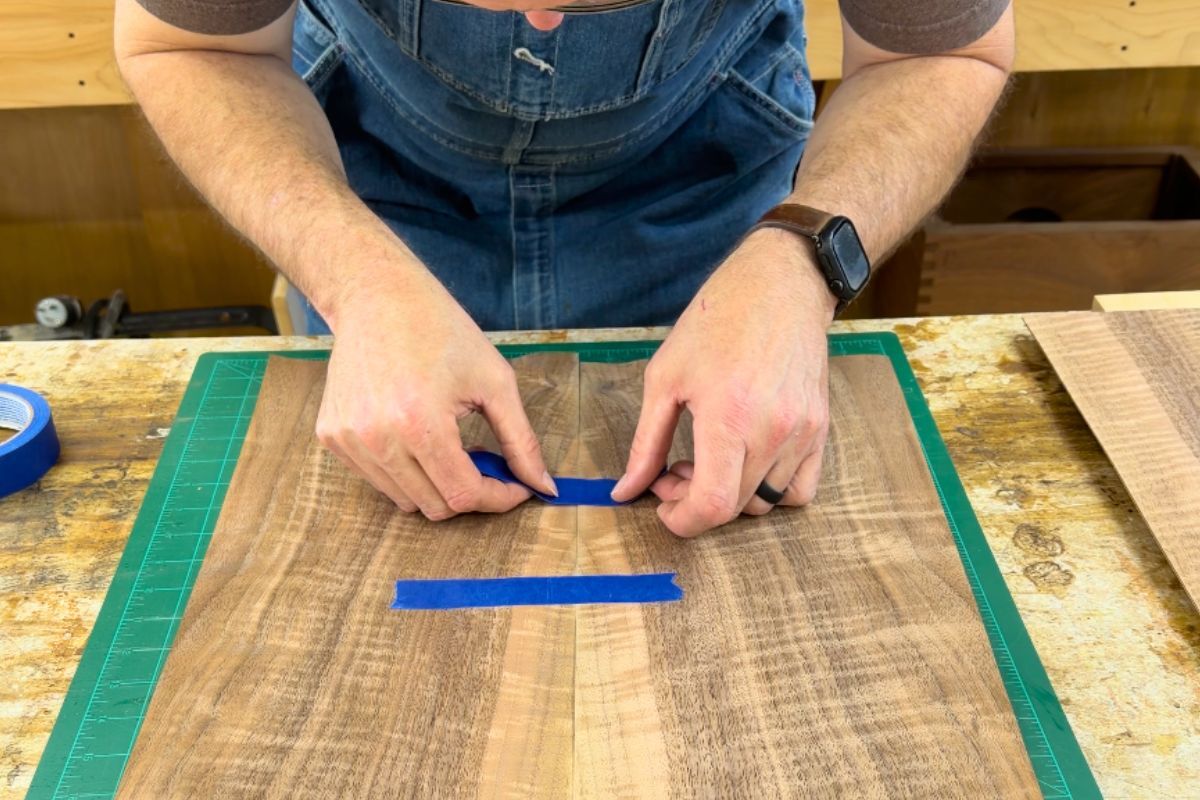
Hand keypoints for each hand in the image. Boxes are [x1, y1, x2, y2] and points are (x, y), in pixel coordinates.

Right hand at [314, 265, 556, 518]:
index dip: (498, 498)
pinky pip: (377, 478)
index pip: (464, 495)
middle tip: (484, 459)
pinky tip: (414, 432)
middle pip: (435, 506)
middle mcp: (377, 438)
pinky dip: (404, 470)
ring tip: (448, 442)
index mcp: (420, 423)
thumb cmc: (442, 331)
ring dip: (435, 483)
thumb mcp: (495, 381)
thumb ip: (521, 441)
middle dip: (469, 492)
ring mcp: (348, 439)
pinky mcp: (332, 436)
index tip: (515, 488)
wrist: (377, 296)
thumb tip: (544, 487)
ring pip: (405, 499)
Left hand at [611, 228, 835, 535]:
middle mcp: (772, 431)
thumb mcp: (664, 378)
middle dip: (696, 504)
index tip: (662, 508)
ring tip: (708, 461)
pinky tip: (746, 463)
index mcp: (729, 417)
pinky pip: (800, 490)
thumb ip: (646, 443)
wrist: (779, 285)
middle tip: (674, 473)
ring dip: (731, 498)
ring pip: (766, 503)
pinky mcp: (820, 429)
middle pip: (735, 508)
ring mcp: (802, 432)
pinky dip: (771, 491)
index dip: (682, 521)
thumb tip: (625, 491)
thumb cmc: (716, 323)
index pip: (712, 506)